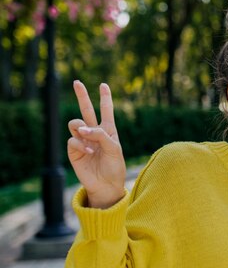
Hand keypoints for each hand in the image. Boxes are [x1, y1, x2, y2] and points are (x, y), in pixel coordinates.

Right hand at [67, 81, 126, 207]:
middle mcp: (94, 133)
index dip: (105, 98)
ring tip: (89, 141)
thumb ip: (100, 135)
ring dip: (81, 128)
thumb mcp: (114, 148)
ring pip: (75, 123)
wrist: (106, 185)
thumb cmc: (114, 167)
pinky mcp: (74, 150)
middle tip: (77, 82)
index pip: (106, 111)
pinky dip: (80, 144)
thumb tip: (81, 128)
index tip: (103, 85)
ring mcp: (83, 140)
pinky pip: (72, 139)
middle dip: (82, 96)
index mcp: (108, 130)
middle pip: (86, 110)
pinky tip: (88, 152)